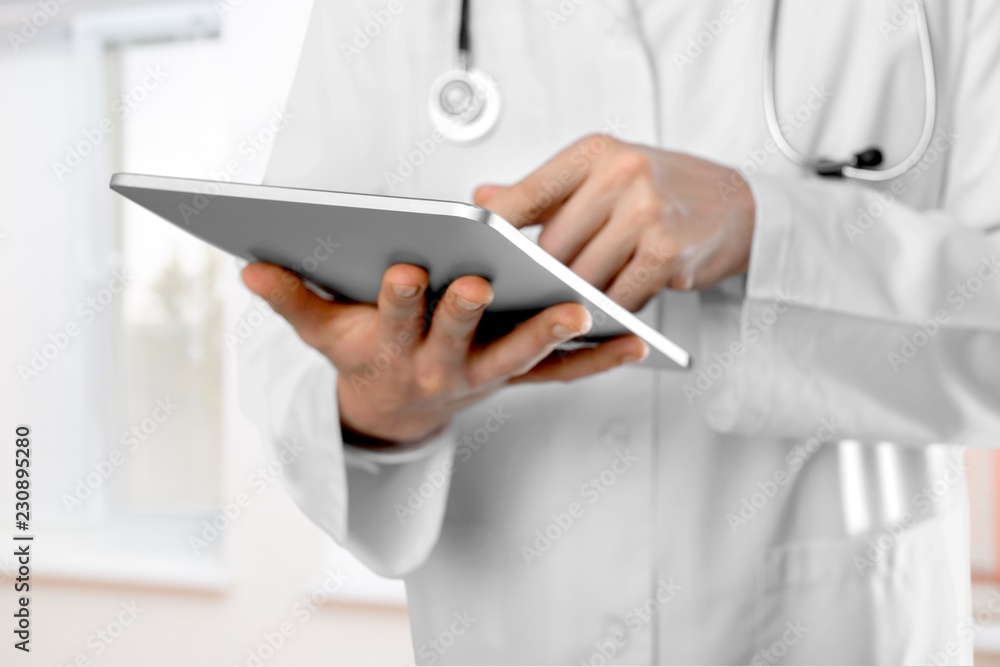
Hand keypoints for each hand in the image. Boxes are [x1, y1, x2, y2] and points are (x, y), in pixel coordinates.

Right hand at [241, 262, 647, 443]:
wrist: (396, 412)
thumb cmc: (362, 358)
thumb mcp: (322, 333)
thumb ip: (289, 298)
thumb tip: (247, 269)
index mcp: (393, 347)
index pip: (394, 319)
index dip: (397, 298)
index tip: (404, 270)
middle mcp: (441, 366)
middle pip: (458, 338)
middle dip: (467, 312)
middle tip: (484, 283)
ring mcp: (484, 376)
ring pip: (520, 357)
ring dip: (549, 334)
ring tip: (583, 310)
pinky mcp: (517, 380)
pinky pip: (561, 375)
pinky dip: (596, 361)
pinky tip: (635, 342)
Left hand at [474, 134, 755, 310]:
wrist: (738, 206)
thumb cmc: (663, 191)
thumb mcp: (603, 174)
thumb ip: (543, 191)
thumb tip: (483, 197)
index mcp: (595, 152)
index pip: (528, 193)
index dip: (495, 229)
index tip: (470, 253)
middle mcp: (620, 174)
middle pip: (552, 246)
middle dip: (543, 276)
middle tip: (533, 293)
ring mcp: (645, 212)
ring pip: (583, 275)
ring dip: (577, 296)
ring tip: (573, 300)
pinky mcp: (666, 251)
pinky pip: (618, 296)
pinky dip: (611, 307)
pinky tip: (612, 305)